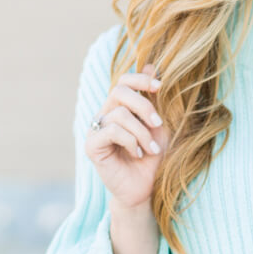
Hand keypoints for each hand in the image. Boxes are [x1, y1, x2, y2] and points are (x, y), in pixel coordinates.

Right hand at [85, 63, 168, 209]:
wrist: (145, 189)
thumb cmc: (152, 158)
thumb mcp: (159, 125)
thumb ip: (154, 99)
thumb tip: (151, 63)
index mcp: (119, 108)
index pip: (124, 81)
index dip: (141, 79)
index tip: (160, 86)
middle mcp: (105, 115)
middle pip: (119, 91)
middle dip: (144, 105)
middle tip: (159, 124)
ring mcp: (96, 130)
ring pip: (119, 114)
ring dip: (142, 132)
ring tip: (151, 149)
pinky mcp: (92, 146)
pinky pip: (111, 131)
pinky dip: (130, 141)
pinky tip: (138, 154)